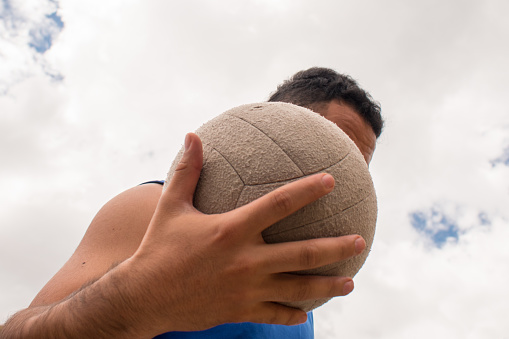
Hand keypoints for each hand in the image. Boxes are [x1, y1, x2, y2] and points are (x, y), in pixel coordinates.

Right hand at [124, 133, 365, 334]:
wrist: (143, 297)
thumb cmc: (158, 248)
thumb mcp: (171, 207)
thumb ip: (187, 171)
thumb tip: (192, 135)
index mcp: (232, 230)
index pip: (279, 204)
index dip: (308, 190)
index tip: (331, 180)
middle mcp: (246, 261)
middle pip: (303, 254)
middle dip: (336, 247)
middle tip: (360, 240)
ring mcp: (247, 290)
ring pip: (298, 289)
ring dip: (328, 287)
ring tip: (350, 283)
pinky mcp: (241, 311)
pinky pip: (276, 313)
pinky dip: (294, 313)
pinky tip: (307, 311)